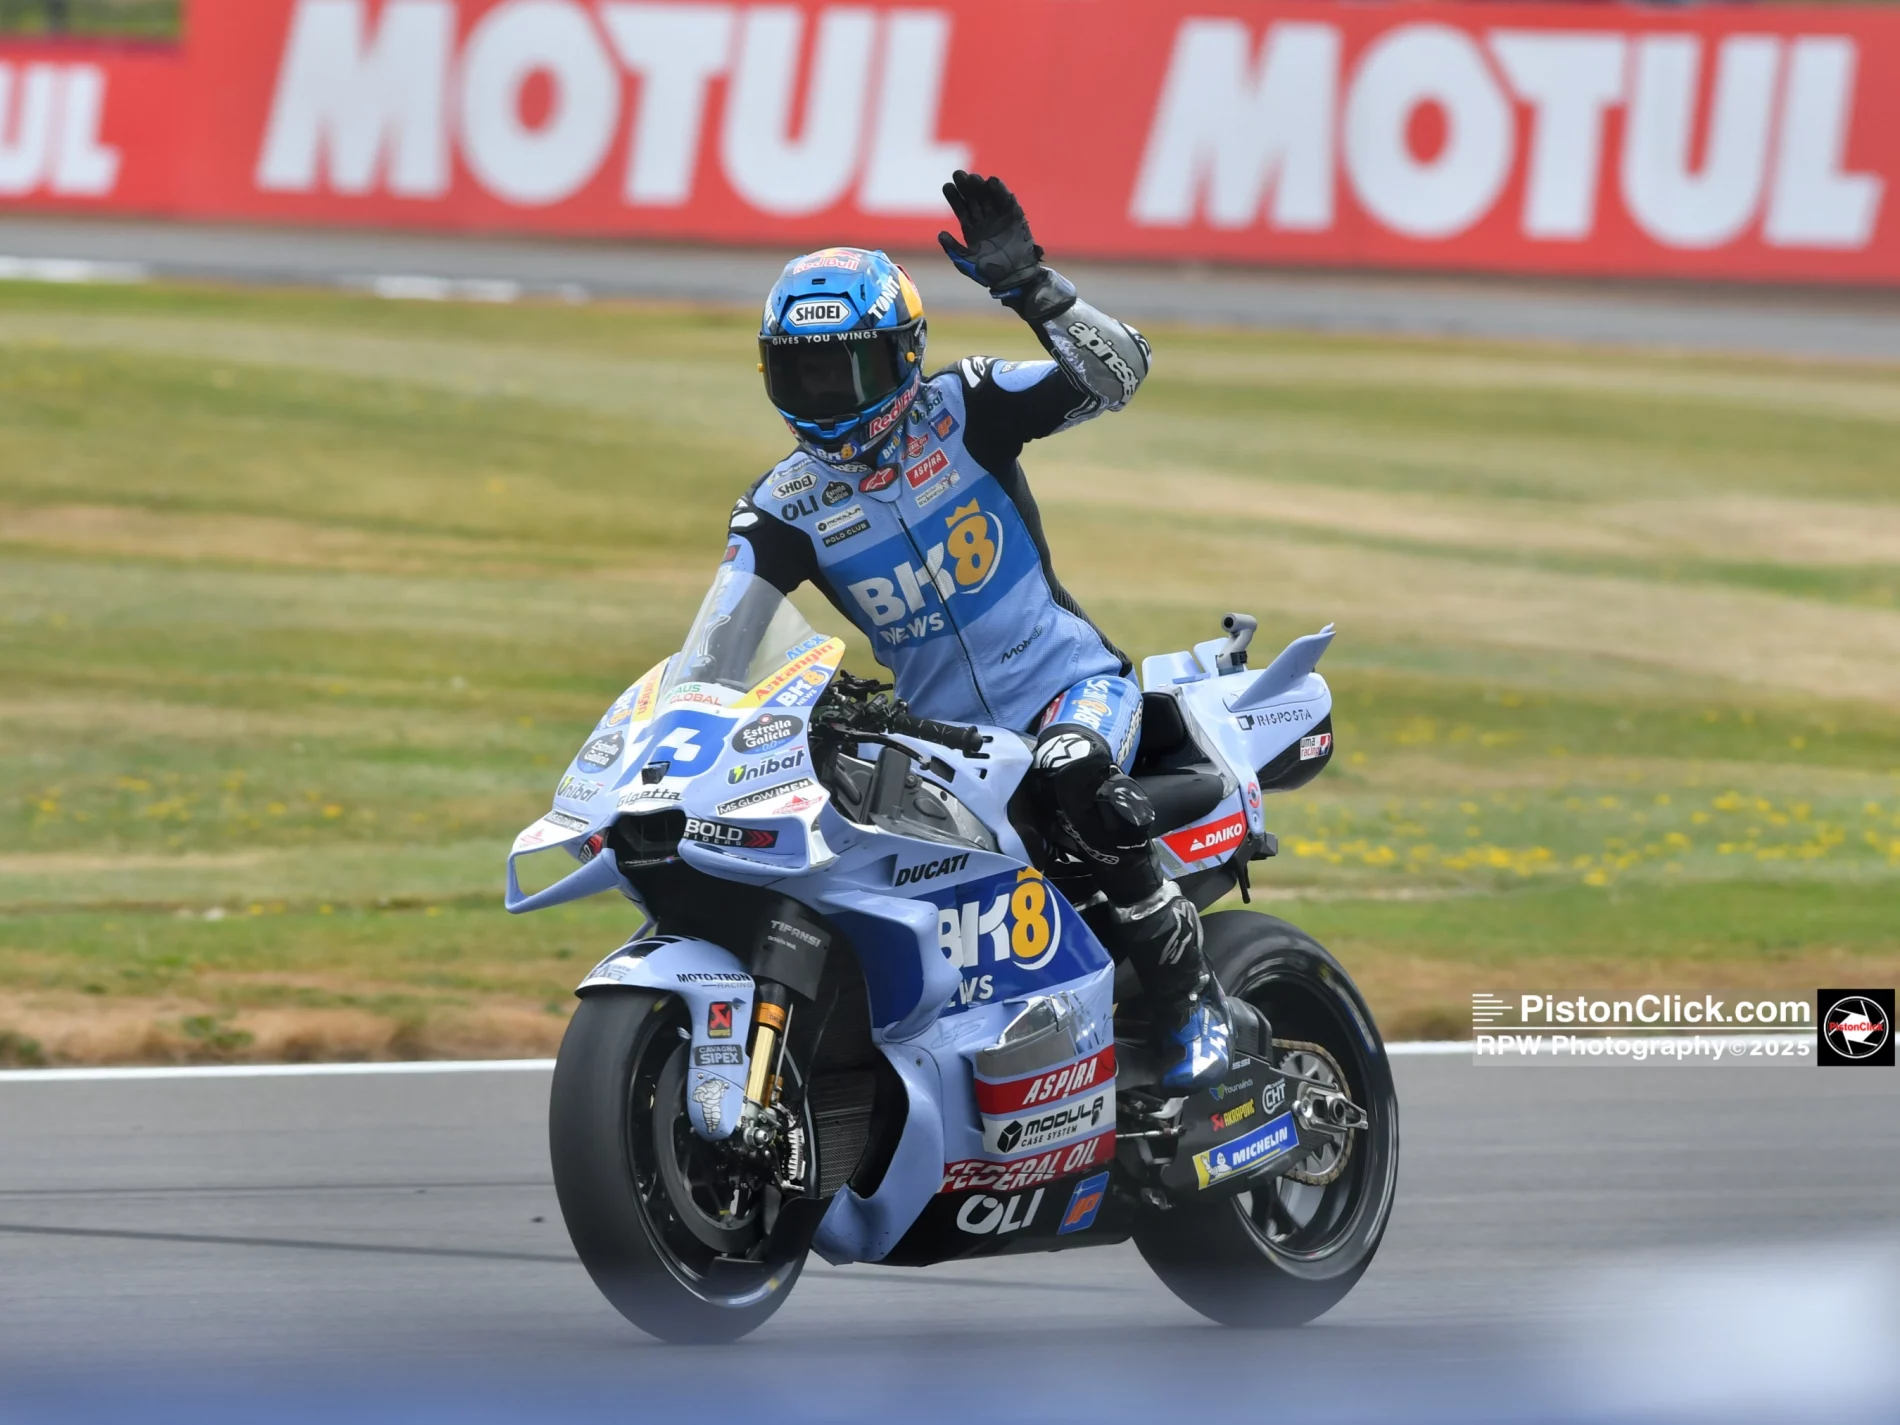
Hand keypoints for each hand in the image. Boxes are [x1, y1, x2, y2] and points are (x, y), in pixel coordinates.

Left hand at [937, 170, 1044, 297]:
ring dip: (981, 187)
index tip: (947, 186)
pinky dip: (1001, 191)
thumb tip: (940, 234)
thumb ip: (953, 249)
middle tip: (958, 174)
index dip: (954, 197)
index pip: (961, 209)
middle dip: (966, 187)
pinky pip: (1007, 201)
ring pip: (988, 197)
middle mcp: (985, 221)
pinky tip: (993, 182)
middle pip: (973, 199)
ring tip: (973, 178)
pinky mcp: (1015, 217)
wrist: (1014, 279)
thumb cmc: (989, 274)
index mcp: (972, 230)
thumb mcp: (966, 263)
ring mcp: (1000, 218)